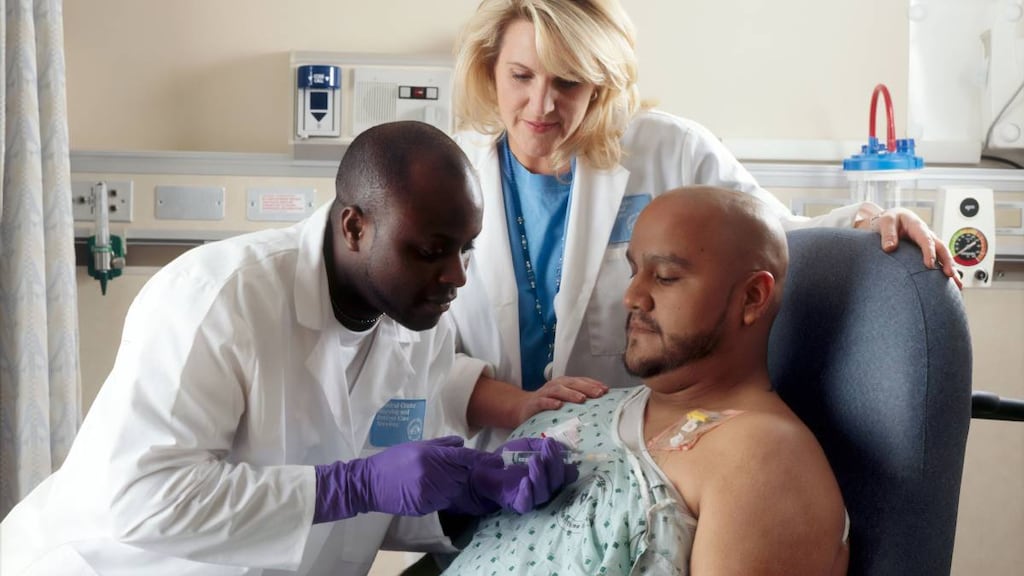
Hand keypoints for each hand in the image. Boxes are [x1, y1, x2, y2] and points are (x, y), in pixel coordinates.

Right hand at [314, 436, 485, 522]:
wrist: (369, 482)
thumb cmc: (392, 461)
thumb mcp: (416, 446)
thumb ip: (441, 445)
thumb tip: (461, 443)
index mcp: (430, 455)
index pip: (463, 457)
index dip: (481, 459)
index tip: (498, 462)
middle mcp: (432, 473)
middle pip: (462, 474)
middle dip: (461, 472)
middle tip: (451, 470)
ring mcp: (428, 491)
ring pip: (454, 489)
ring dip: (452, 485)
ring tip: (435, 481)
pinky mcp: (424, 506)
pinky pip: (443, 501)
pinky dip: (441, 496)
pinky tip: (428, 491)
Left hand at [447, 437, 579, 515]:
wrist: (482, 468)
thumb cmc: (507, 459)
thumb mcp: (525, 446)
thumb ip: (540, 445)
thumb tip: (560, 445)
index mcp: (550, 475)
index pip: (566, 474)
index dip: (566, 462)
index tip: (556, 446)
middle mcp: (544, 488)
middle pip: (557, 482)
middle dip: (554, 463)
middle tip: (548, 447)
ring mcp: (531, 498)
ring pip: (544, 493)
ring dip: (541, 475)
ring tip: (535, 459)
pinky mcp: (516, 504)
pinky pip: (527, 503)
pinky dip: (528, 493)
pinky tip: (526, 480)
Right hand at [517, 376, 607, 424]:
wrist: (522, 408)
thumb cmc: (548, 404)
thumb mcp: (564, 400)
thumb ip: (578, 400)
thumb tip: (600, 405)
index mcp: (564, 384)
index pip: (581, 381)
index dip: (593, 384)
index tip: (606, 390)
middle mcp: (556, 385)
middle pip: (572, 383)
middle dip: (586, 388)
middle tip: (598, 394)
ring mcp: (544, 393)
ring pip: (559, 390)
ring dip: (571, 394)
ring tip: (582, 399)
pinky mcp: (534, 403)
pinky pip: (543, 401)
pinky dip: (550, 403)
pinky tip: (558, 406)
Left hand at [855, 204, 962, 289]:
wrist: (893, 219)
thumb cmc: (890, 220)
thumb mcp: (886, 222)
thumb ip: (888, 234)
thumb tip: (889, 248)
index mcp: (917, 227)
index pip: (926, 240)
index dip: (929, 252)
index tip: (929, 265)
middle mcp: (927, 235)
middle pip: (941, 248)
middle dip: (947, 261)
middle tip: (949, 275)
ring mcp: (930, 244)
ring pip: (943, 256)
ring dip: (951, 269)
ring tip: (957, 285)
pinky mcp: (928, 251)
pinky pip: (939, 261)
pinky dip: (945, 271)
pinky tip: (951, 284)